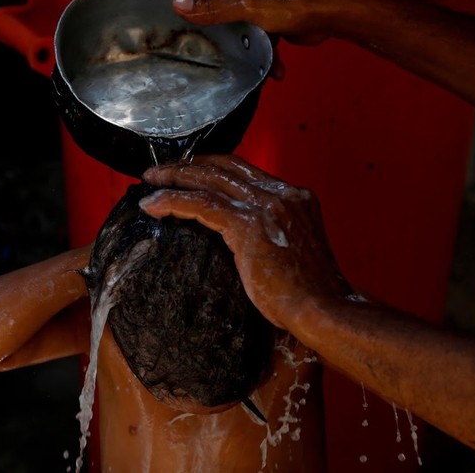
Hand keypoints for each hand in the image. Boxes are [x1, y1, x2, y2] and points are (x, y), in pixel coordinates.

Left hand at [139, 154, 350, 328]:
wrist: (323, 308)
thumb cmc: (309, 293)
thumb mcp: (293, 251)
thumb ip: (272, 234)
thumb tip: (244, 240)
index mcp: (295, 197)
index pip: (245, 170)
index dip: (212, 167)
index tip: (190, 172)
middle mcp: (282, 194)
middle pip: (225, 166)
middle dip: (189, 165)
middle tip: (162, 171)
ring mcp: (266, 206)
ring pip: (209, 179)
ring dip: (175, 176)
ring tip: (151, 181)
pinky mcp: (248, 225)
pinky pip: (201, 204)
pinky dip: (172, 200)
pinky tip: (153, 205)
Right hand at [173, 0, 353, 79]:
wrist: (330, 12)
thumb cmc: (293, 0)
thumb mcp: (245, 5)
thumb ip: (211, 8)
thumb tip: (178, 4)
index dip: (195, 13)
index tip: (189, 33)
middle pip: (222, 15)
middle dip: (228, 39)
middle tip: (224, 56)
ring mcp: (261, 2)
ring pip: (243, 32)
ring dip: (252, 52)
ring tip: (258, 66)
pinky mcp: (274, 19)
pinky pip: (262, 40)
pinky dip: (268, 55)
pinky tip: (276, 69)